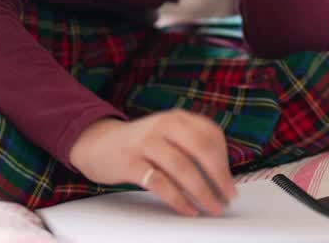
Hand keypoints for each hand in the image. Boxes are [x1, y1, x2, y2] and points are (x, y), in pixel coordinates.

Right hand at [68, 112, 237, 216]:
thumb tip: (221, 177)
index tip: (231, 182)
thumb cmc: (140, 144)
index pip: (211, 135)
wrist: (97, 144)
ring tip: (212, 207)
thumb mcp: (167, 134)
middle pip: (201, 148)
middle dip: (219, 176)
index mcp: (177, 118)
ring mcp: (146, 142)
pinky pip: (161, 183)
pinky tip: (188, 209)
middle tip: (228, 197)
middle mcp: (164, 125)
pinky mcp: (131, 162)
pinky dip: (178, 199)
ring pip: (183, 168)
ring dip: (202, 191)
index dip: (225, 160)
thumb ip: (191, 147)